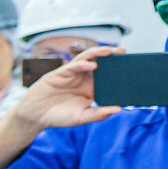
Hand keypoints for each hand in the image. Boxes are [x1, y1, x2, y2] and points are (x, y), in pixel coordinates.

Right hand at [10, 45, 127, 131]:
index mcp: (90, 88)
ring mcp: (70, 75)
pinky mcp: (58, 74)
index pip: (107, 76)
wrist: (35, 117)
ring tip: (110, 51)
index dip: (118, 70)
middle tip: (123, 52)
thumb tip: (118, 109)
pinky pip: (72, 67)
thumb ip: (99, 114)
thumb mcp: (81, 117)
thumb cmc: (58, 117)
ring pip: (86, 59)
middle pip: (99, 63)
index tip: (131, 66)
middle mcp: (82, 79)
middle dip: (110, 56)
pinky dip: (82, 64)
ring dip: (97, 54)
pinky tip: (92, 65)